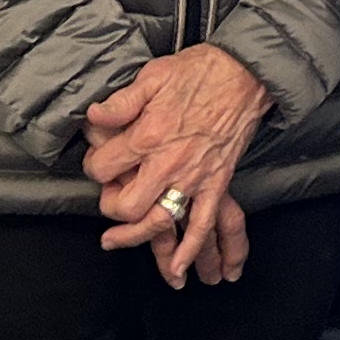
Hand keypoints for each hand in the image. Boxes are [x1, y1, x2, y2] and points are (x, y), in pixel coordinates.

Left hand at [86, 43, 271, 284]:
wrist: (246, 73)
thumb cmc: (200, 71)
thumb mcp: (153, 75)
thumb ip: (120, 101)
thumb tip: (93, 116)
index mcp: (148, 134)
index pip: (104, 167)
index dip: (94, 165)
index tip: (98, 159)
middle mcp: (168, 162)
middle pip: (126, 204)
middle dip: (110, 204)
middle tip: (108, 194)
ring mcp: (194, 177)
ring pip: (159, 221)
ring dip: (137, 238)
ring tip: (117, 242)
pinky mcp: (217, 183)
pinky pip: (203, 223)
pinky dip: (190, 249)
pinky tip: (177, 268)